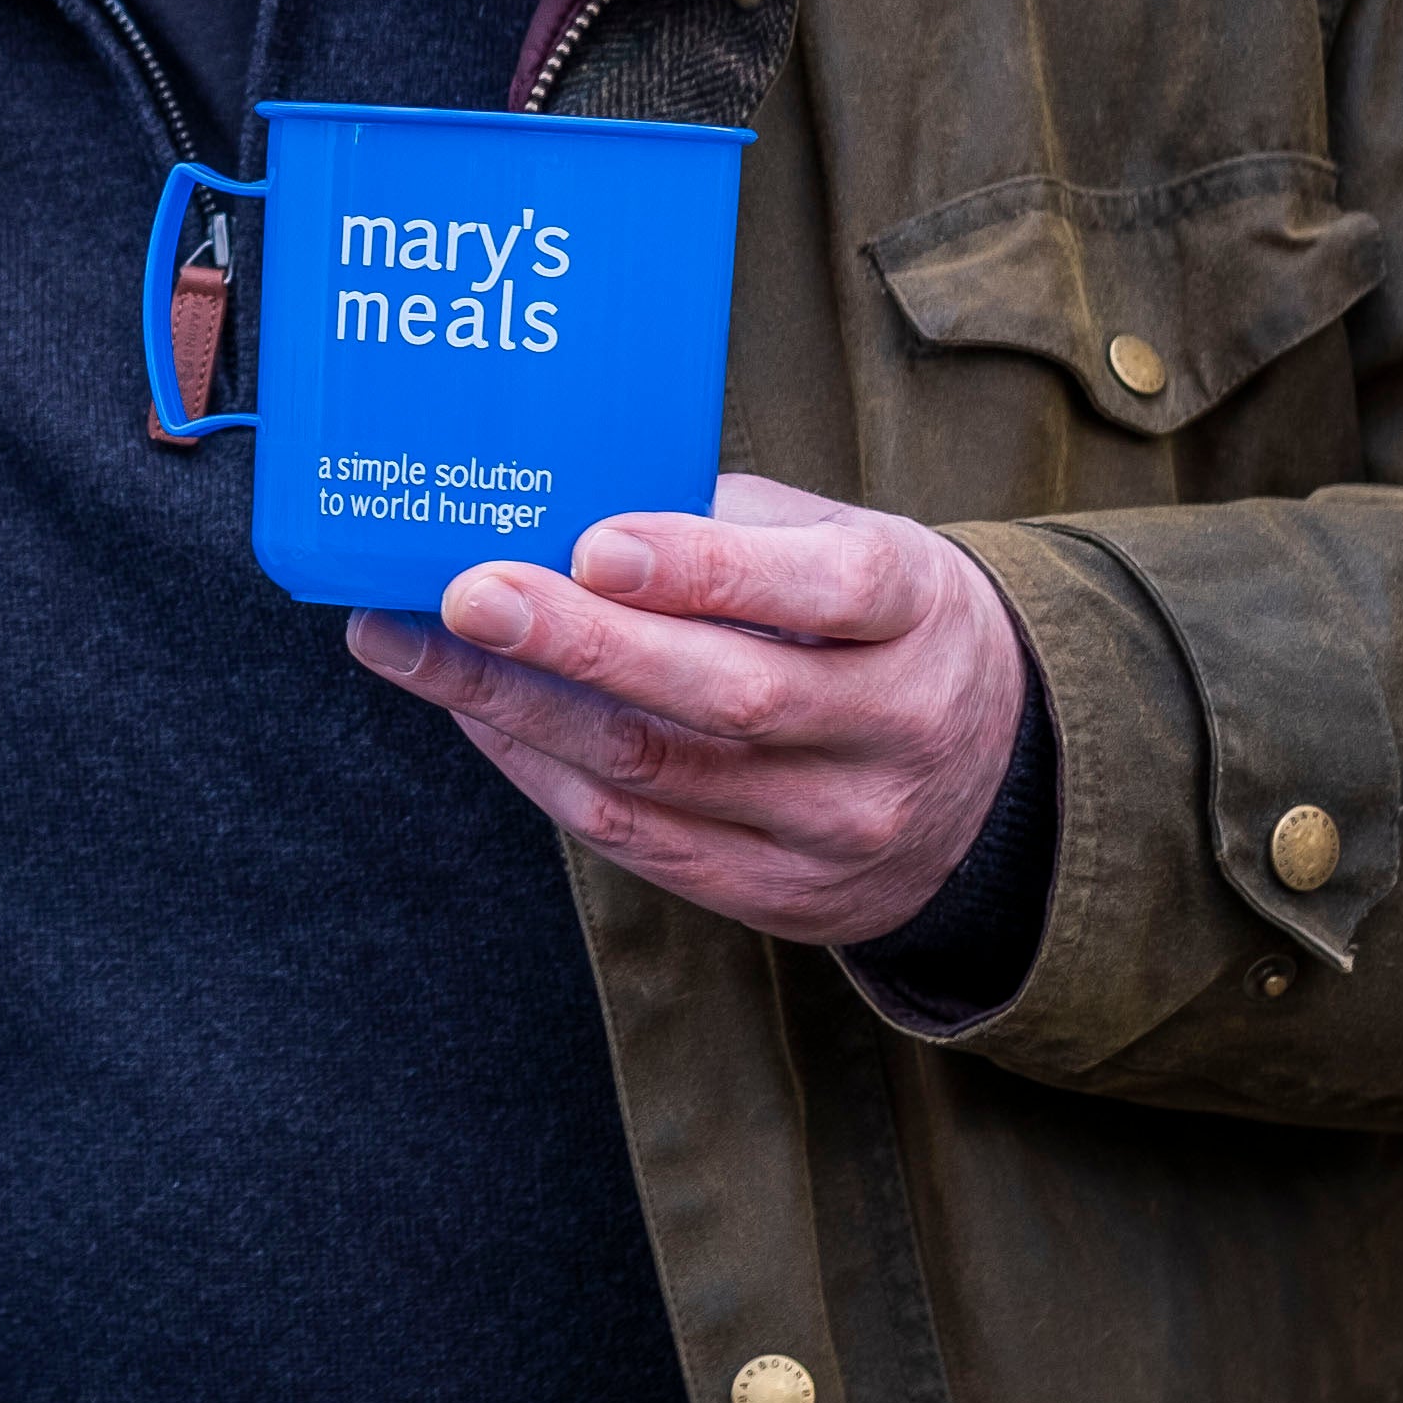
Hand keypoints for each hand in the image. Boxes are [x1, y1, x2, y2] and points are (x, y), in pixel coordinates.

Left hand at [344, 476, 1029, 948]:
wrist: (988, 777)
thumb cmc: (870, 624)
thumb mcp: (843, 545)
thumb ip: (728, 526)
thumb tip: (558, 507)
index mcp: (913, 609)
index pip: (822, 589)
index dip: (708, 569)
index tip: (594, 543)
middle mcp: (892, 726)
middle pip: (725, 696)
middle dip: (579, 645)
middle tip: (465, 596)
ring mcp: (841, 825)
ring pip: (659, 775)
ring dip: (518, 709)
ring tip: (414, 648)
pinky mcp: (786, 895)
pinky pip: (641, 839)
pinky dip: (542, 771)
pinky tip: (474, 712)